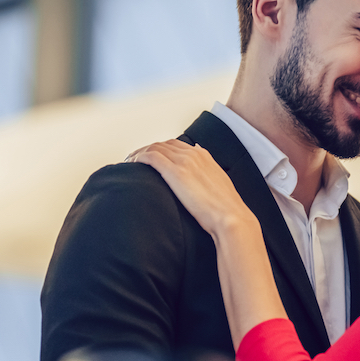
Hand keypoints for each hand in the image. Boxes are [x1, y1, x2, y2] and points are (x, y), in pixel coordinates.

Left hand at [131, 140, 255, 236]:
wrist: (230, 217)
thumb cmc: (225, 209)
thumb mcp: (219, 185)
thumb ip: (208, 174)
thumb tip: (200, 169)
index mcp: (204, 156)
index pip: (177, 145)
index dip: (161, 149)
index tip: (151, 157)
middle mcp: (194, 154)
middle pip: (163, 144)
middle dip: (147, 149)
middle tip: (134, 159)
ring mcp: (185, 161)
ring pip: (155, 147)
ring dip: (139, 152)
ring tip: (129, 162)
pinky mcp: (175, 172)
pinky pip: (151, 157)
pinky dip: (139, 157)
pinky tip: (132, 164)